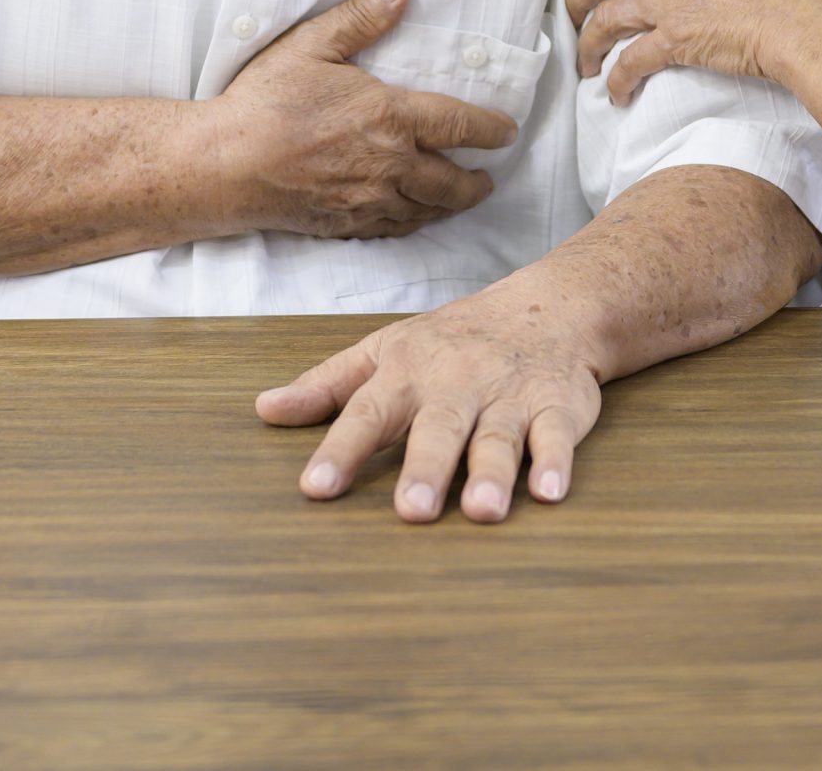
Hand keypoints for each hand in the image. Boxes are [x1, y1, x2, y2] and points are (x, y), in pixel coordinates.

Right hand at [213, 0, 517, 240]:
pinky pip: (394, 229)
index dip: (489, 129)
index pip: (458, 125)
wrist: (227, 164)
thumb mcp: (312, 46)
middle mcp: (390, 165)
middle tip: (488, 178)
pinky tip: (414, 217)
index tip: (506, 132)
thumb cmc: (266, 102)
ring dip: (450, 205)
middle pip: (452, 181)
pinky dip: (414, 224)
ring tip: (461, 198)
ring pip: (427, 210)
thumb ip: (361, 17)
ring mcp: (369, 200)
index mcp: (390, 117)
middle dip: (477, 181)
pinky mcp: (346, 224)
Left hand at [256, 281, 604, 523]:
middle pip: (439, 429)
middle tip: (411, 511)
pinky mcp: (557, 407)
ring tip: (481, 511)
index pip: (367, 413)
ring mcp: (509, 395)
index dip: (340, 450)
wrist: (546, 309)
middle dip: (425, 468)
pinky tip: (550, 494)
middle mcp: (456, 384)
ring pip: (498, 437)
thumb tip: (264, 409)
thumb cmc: (450, 342)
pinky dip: (556, 462)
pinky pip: (557, 436)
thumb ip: (326, 386)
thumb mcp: (383, 352)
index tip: (315, 488)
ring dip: (491, 473)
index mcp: (407, 373)